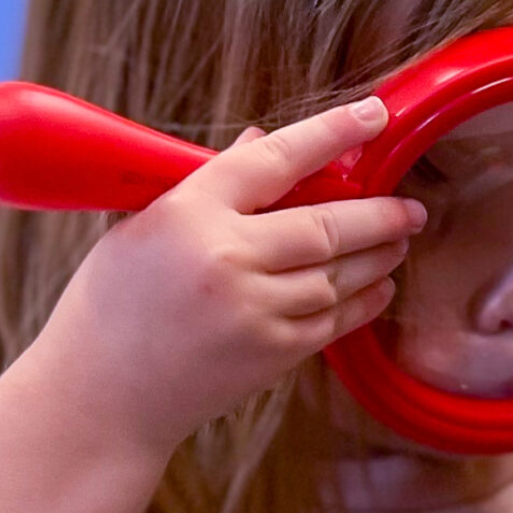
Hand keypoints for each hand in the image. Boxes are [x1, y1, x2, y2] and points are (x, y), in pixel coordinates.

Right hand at [27, 97, 426, 448]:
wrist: (100, 398)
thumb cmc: (113, 304)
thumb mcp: (144, 224)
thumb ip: (209, 183)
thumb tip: (263, 141)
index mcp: (188, 213)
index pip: (276, 159)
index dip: (331, 133)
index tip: (372, 115)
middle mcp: (228, 259)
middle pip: (326, 224)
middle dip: (379, 213)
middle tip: (411, 206)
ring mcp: (254, 311)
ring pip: (339, 274)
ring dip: (378, 255)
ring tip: (399, 239)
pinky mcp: (271, 355)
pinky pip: (335, 320)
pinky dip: (363, 300)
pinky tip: (378, 285)